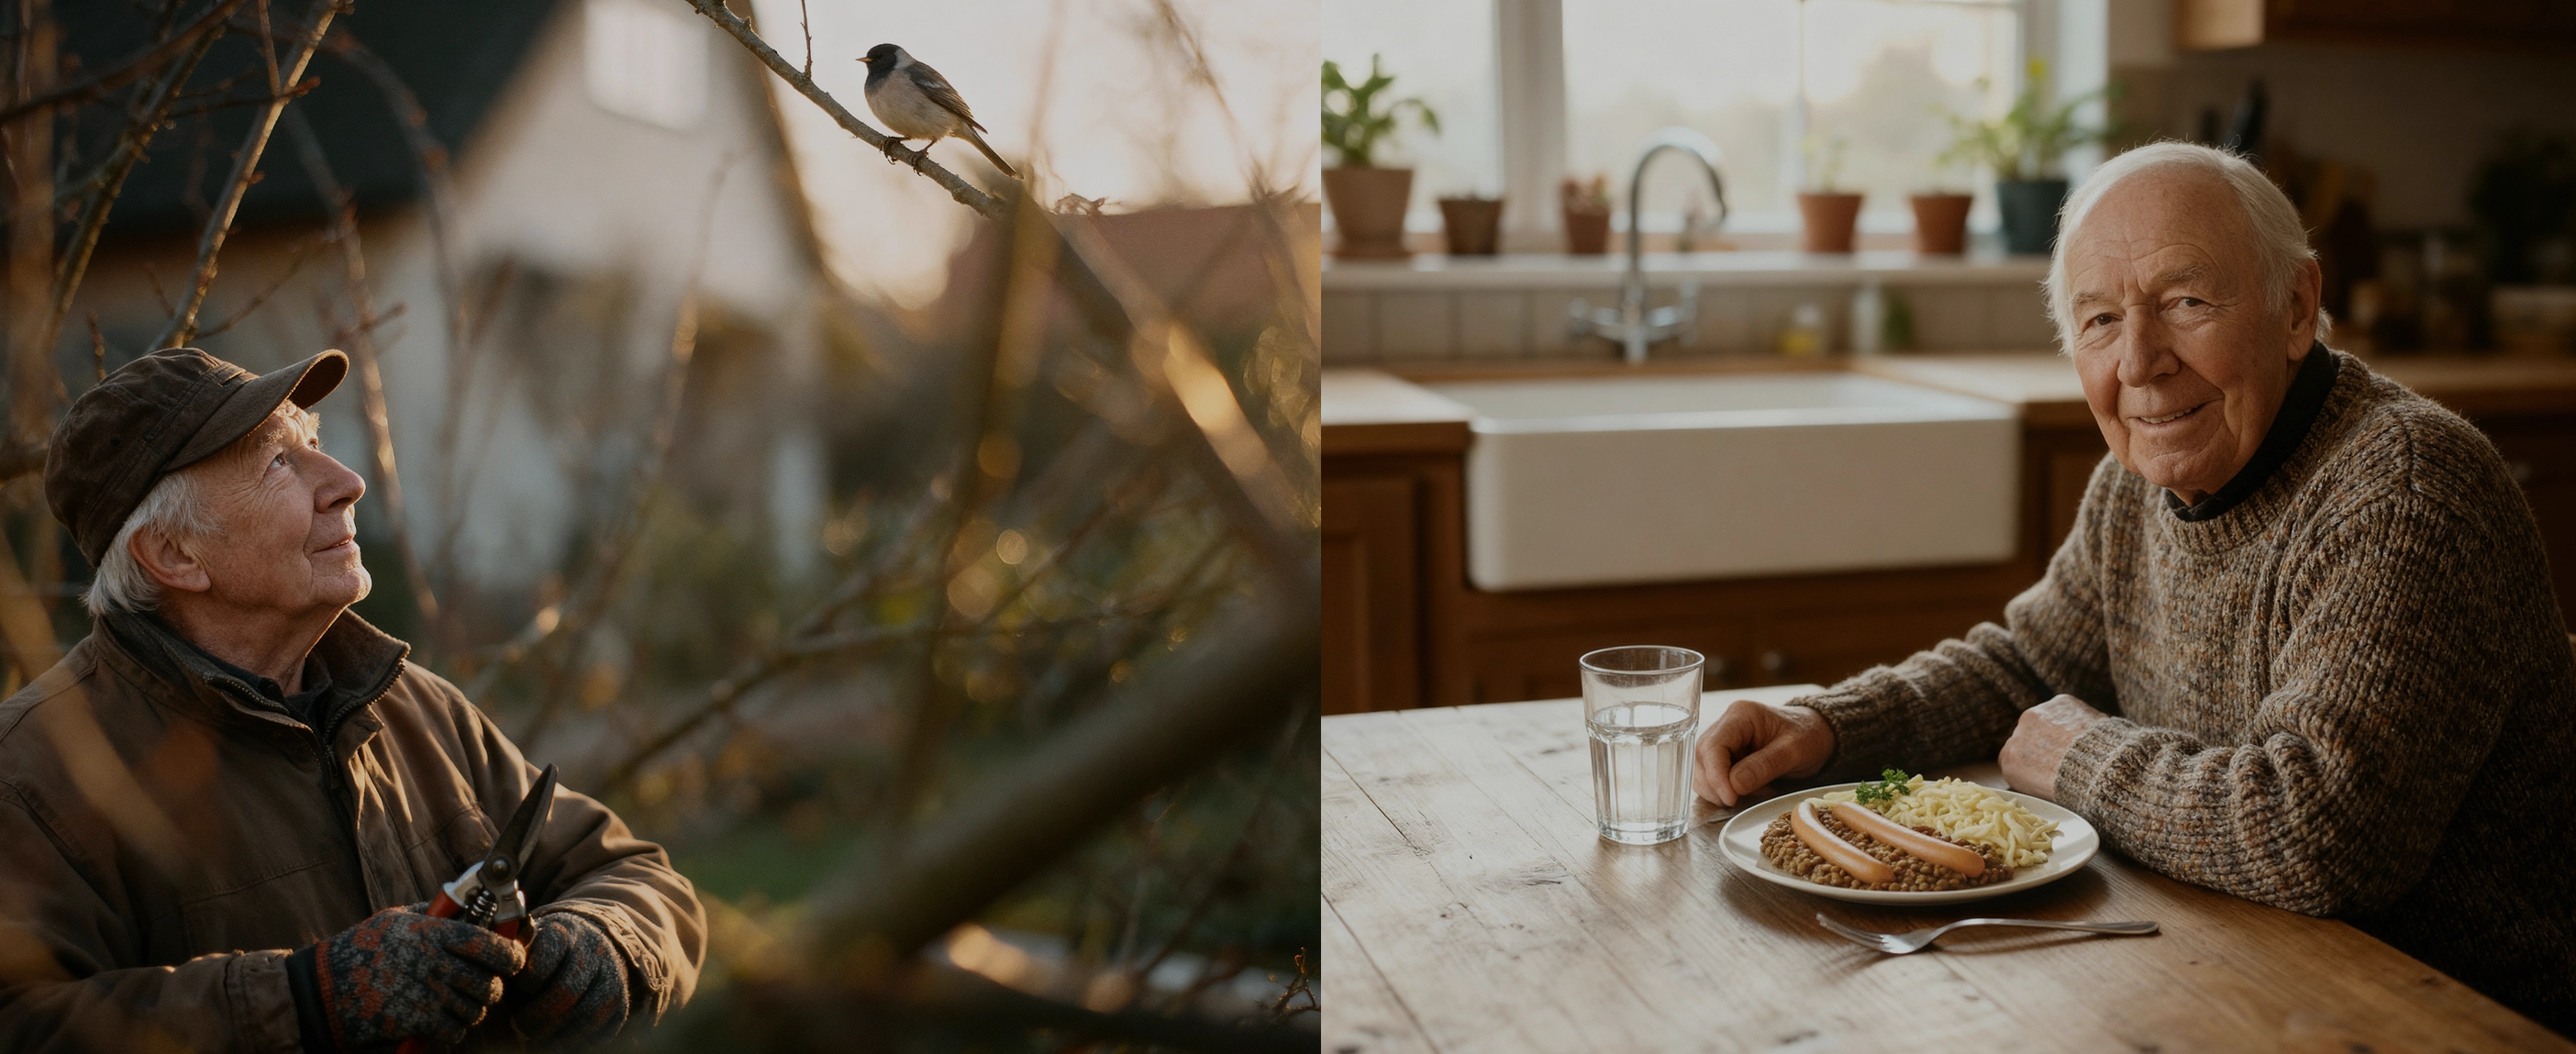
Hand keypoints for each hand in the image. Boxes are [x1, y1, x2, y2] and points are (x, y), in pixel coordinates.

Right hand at [312, 902, 525, 1048]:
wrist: (320, 991)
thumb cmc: (357, 951)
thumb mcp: (393, 920)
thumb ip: (433, 915)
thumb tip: (467, 909)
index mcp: (432, 932)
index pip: (490, 943)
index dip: (511, 954)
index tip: (513, 960)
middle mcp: (434, 960)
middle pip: (490, 981)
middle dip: (490, 988)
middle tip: (481, 988)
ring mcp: (427, 992)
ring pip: (476, 1008)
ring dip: (470, 1010)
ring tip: (453, 1005)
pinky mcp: (416, 1020)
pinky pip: (455, 1030)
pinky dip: (452, 1030)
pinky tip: (437, 1023)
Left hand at [503, 912, 630, 1048]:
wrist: (592, 945)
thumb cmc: (546, 954)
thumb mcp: (529, 945)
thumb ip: (514, 957)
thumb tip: (498, 968)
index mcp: (564, 933)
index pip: (548, 955)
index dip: (530, 978)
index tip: (520, 988)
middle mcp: (593, 952)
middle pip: (568, 989)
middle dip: (539, 1014)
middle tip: (521, 1026)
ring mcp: (612, 977)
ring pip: (588, 1013)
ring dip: (557, 1033)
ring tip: (535, 1039)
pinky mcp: (622, 1002)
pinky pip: (604, 1028)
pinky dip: (578, 1041)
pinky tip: (556, 1043)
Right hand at [1692, 699, 1835, 806]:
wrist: (1818, 735)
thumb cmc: (1809, 737)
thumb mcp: (1793, 751)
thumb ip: (1763, 766)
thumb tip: (1733, 785)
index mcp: (1740, 715)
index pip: (1713, 746)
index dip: (1716, 775)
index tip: (1730, 798)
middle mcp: (1726, 725)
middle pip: (1702, 758)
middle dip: (1716, 785)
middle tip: (1740, 800)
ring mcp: (1724, 741)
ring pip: (1703, 770)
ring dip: (1720, 790)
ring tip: (1754, 793)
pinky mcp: (1726, 757)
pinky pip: (1713, 777)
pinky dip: (1727, 791)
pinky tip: (1751, 791)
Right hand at [1998, 694, 2108, 800]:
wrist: (2101, 770)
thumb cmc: (2075, 789)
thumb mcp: (2042, 793)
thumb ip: (2032, 776)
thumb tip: (2041, 770)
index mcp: (2009, 759)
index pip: (2016, 756)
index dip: (2033, 761)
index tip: (2048, 766)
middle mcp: (2017, 733)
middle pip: (2030, 735)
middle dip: (2045, 743)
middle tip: (2067, 756)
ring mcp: (2038, 714)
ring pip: (2047, 720)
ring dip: (2059, 729)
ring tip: (2081, 745)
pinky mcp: (2060, 702)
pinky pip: (2066, 710)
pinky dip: (2075, 718)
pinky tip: (2087, 732)